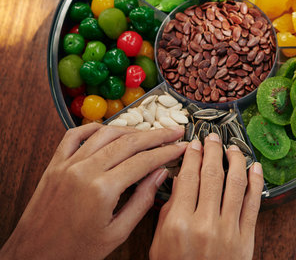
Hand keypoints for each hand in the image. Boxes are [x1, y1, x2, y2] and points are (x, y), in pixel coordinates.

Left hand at [0, 124, 186, 259]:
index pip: (144, 161)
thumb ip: (142, 201)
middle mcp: (84, 170)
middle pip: (129, 142)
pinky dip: (96, 128)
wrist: (34, 255)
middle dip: (156, 135)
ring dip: (131, 129)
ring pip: (106, 134)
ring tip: (149, 132)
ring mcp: (68, 164)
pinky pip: (75, 135)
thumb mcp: (117, 234)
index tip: (182, 147)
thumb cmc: (75, 251)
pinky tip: (111, 130)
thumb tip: (161, 174)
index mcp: (102, 189)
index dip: (167, 151)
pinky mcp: (55, 164)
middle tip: (174, 131)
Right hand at [149, 133, 263, 259]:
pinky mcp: (246, 239)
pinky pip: (254, 203)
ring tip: (233, 148)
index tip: (194, 143)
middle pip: (211, 175)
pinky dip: (256, 182)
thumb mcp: (160, 244)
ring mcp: (228, 231)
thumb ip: (168, 212)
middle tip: (213, 137)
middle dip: (213, 151)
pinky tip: (254, 167)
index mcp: (179, 224)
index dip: (191, 156)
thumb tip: (180, 180)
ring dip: (235, 160)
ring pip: (235, 184)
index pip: (187, 178)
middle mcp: (205, 224)